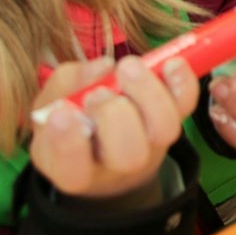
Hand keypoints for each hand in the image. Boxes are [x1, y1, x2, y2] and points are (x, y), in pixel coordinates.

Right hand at [29, 55, 194, 201]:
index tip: (62, 111)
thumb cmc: (72, 124)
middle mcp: (118, 167)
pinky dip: (183, 83)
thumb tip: (103, 67)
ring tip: (128, 68)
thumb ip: (65, 86)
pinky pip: (186, 105)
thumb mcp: (49, 108)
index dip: (68, 141)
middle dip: (113, 115)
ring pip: (163, 130)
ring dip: (148, 94)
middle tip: (98, 91)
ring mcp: (152, 146)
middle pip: (128, 154)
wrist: (107, 146)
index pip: (72, 167)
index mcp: (73, 171)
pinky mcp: (173, 123)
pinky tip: (173, 63)